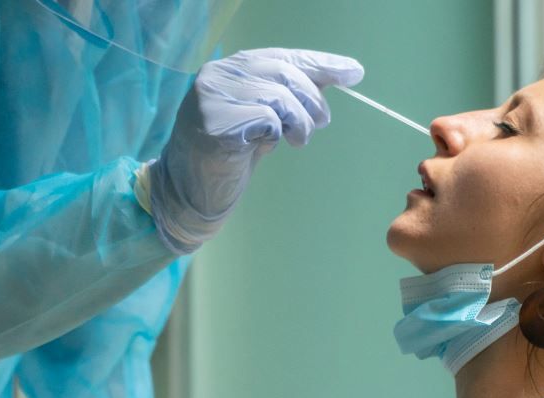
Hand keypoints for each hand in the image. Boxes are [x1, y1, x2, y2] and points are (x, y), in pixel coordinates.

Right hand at [146, 48, 363, 252]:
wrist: (190, 194)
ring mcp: (213, 97)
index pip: (282, 56)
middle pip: (284, 72)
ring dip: (300, 122)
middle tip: (322, 122)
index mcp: (230, 68)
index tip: (353, 72)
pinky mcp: (214, 123)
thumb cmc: (229, 157)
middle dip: (313, 99)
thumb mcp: (264, 120)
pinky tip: (266, 147)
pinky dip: (277, 134)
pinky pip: (266, 119)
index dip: (320, 63)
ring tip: (297, 141)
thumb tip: (340, 74)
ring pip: (279, 95)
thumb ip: (289, 97)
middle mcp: (218, 74)